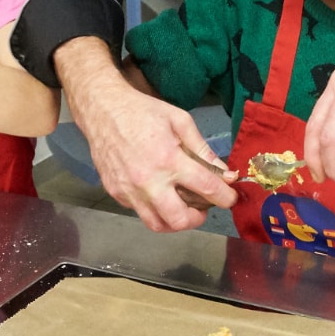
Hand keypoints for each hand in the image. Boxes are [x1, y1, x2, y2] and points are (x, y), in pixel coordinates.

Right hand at [56, 39, 237, 231]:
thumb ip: (202, 149)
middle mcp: (148, 181)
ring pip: (157, 225)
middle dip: (197, 218)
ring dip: (174, 221)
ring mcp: (129, 191)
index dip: (225, 197)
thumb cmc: (143, 111)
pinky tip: (159, 193)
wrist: (103, 110)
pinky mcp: (116, 193)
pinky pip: (139, 212)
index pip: (206, 188)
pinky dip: (154, 209)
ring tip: (182, 207)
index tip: (231, 198)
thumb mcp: (180, 121)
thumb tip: (223, 172)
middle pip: (180, 220)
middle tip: (202, 208)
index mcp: (169, 160)